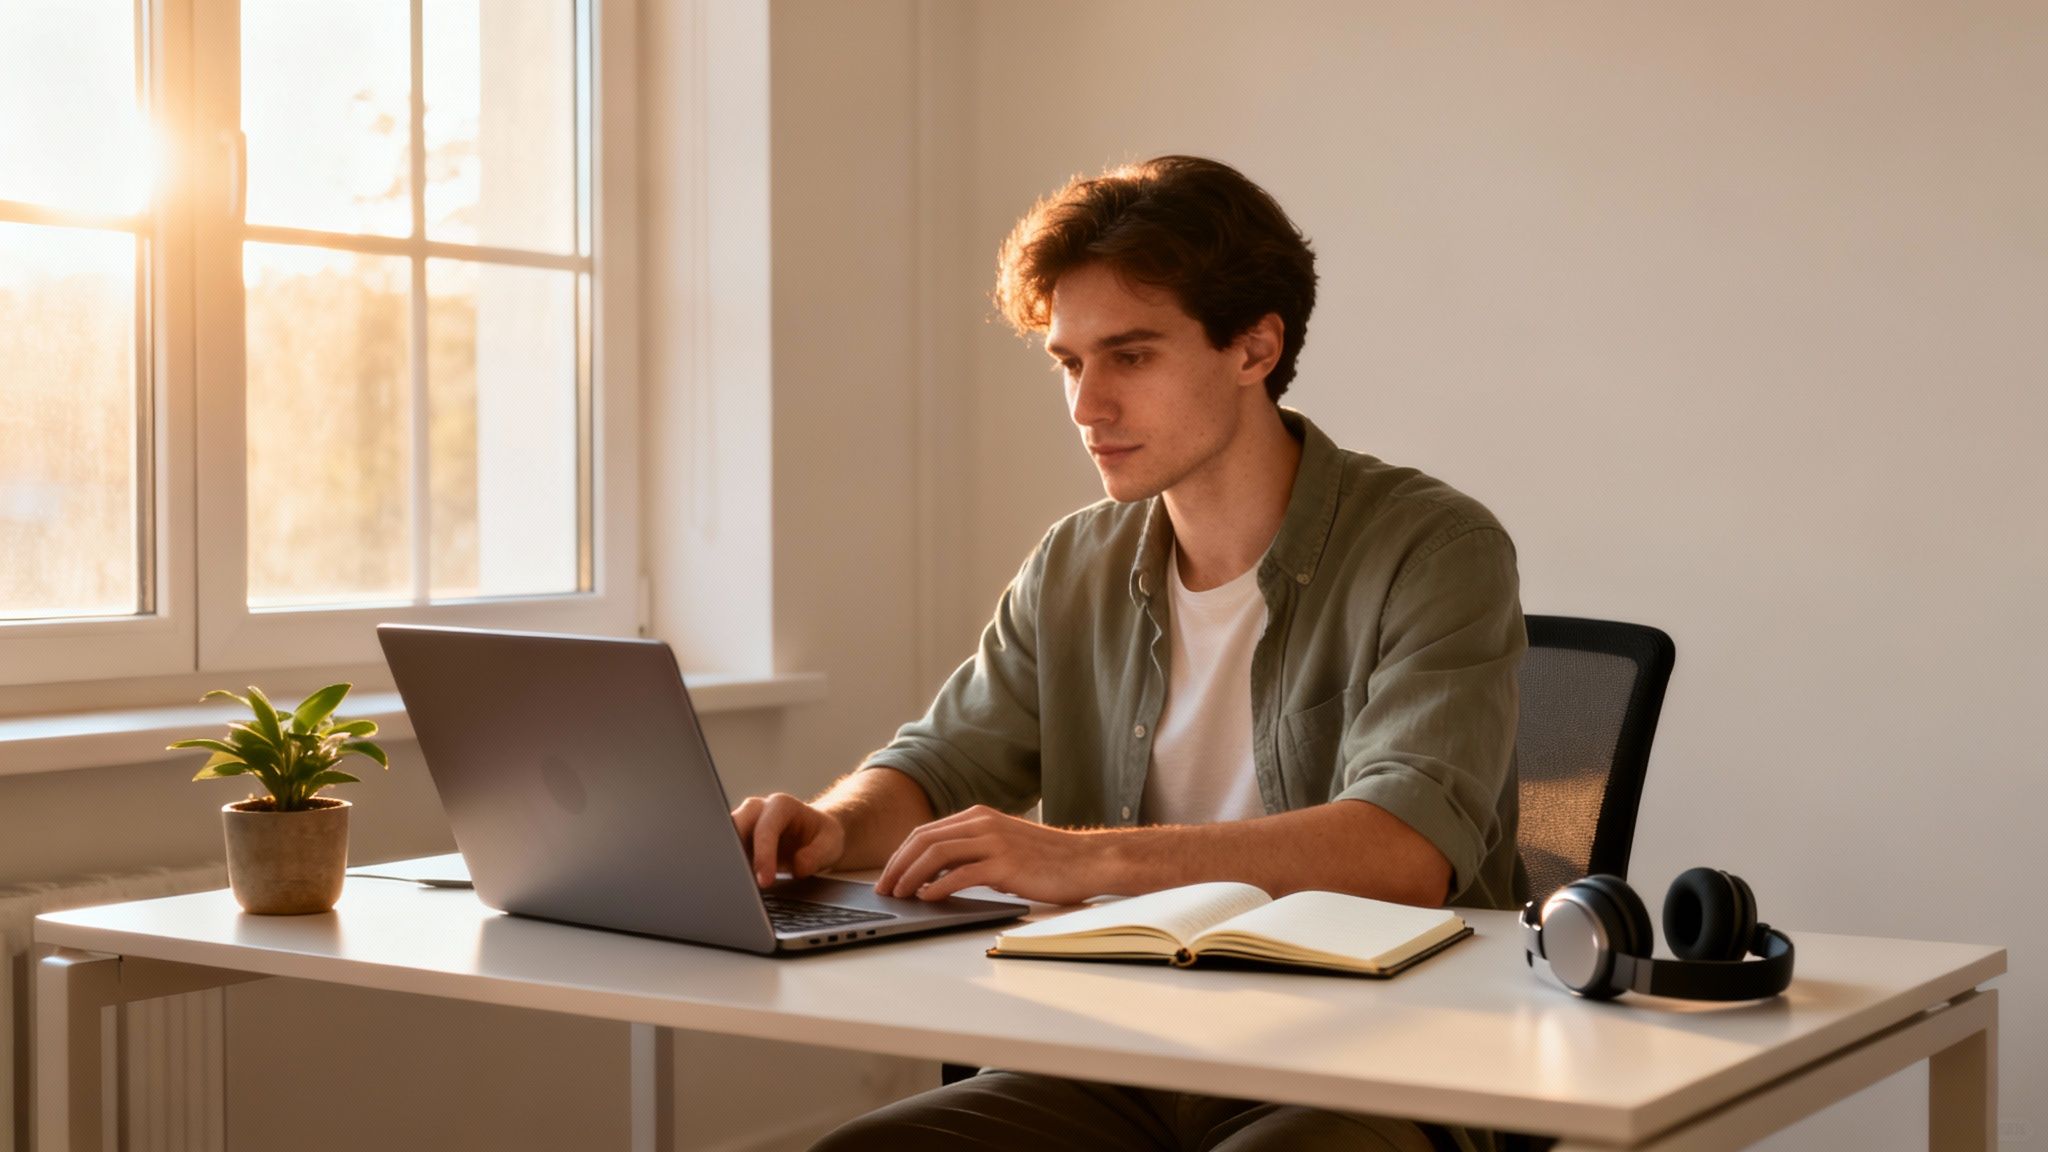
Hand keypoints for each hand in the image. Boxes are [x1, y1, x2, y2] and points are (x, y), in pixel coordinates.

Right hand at [731, 793, 845, 888]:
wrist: (815, 834)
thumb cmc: (822, 836)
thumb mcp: (831, 843)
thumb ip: (817, 854)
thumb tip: (798, 866)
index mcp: (781, 805)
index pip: (765, 829)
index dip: (763, 855)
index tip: (765, 881)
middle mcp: (758, 809)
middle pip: (735, 826)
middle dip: (735, 854)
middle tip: (741, 884)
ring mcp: (744, 822)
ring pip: (724, 838)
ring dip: (728, 861)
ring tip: (736, 886)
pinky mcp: (737, 838)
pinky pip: (727, 851)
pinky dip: (729, 867)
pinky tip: (735, 883)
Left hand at [875, 805, 1108, 904]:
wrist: (1087, 860)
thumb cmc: (1048, 859)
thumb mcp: (1004, 846)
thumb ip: (973, 852)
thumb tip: (935, 876)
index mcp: (979, 817)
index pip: (927, 832)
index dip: (901, 854)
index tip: (888, 875)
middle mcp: (983, 824)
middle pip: (924, 840)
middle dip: (897, 865)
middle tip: (884, 888)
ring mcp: (994, 842)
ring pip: (936, 854)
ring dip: (910, 875)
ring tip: (900, 895)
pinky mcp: (1005, 864)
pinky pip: (960, 874)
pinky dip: (938, 887)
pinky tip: (928, 899)